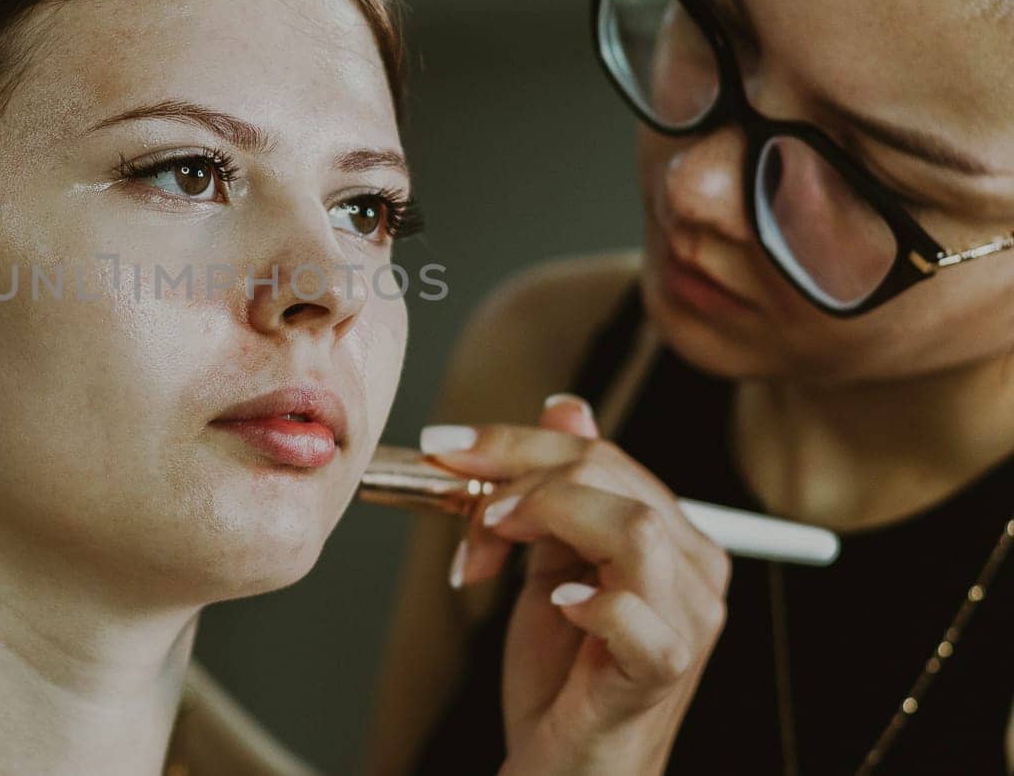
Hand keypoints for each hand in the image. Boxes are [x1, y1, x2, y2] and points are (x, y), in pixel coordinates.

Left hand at [422, 395, 728, 775]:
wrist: (564, 764)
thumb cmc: (561, 674)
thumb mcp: (548, 563)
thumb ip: (559, 491)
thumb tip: (565, 402)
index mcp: (671, 534)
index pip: (602, 454)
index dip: (519, 439)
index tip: (447, 445)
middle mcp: (694, 568)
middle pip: (613, 476)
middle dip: (519, 474)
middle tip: (463, 503)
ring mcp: (689, 618)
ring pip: (635, 527)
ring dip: (548, 516)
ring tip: (494, 542)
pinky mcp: (665, 668)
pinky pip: (638, 615)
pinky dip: (592, 600)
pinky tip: (555, 604)